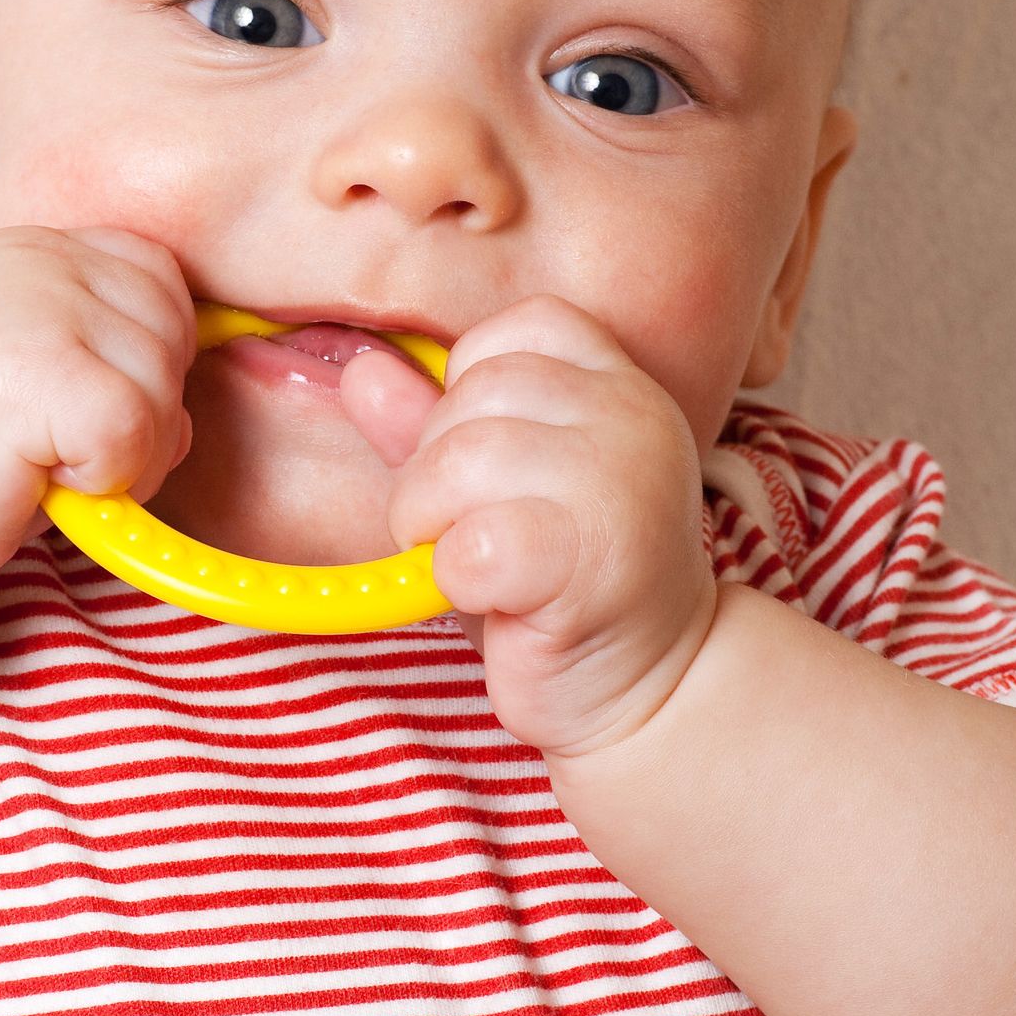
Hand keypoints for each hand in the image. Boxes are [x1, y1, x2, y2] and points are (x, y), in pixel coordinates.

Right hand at [0, 226, 195, 584]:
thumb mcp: (49, 357)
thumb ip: (120, 340)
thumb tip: (223, 361)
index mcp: (47, 244)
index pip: (166, 284)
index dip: (145, 362)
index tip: (73, 402)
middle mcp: (41, 255)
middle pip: (176, 334)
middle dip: (143, 409)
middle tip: (60, 440)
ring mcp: (37, 304)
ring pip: (163, 389)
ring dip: (125, 454)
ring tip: (44, 458)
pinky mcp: (37, 368)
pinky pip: (135, 432)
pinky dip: (104, 477)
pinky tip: (39, 474)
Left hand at [341, 294, 716, 764]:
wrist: (654, 688)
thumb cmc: (565, 582)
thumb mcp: (495, 488)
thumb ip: (430, 424)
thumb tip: (361, 369)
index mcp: (619, 383)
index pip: (521, 326)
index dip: (470, 385)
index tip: (485, 459)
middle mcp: (632, 416)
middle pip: (476, 392)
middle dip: (432, 468)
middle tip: (463, 529)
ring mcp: (620, 482)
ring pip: (462, 460)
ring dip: (430, 524)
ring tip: (466, 564)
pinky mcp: (595, 559)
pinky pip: (473, 543)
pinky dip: (454, 578)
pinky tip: (492, 598)